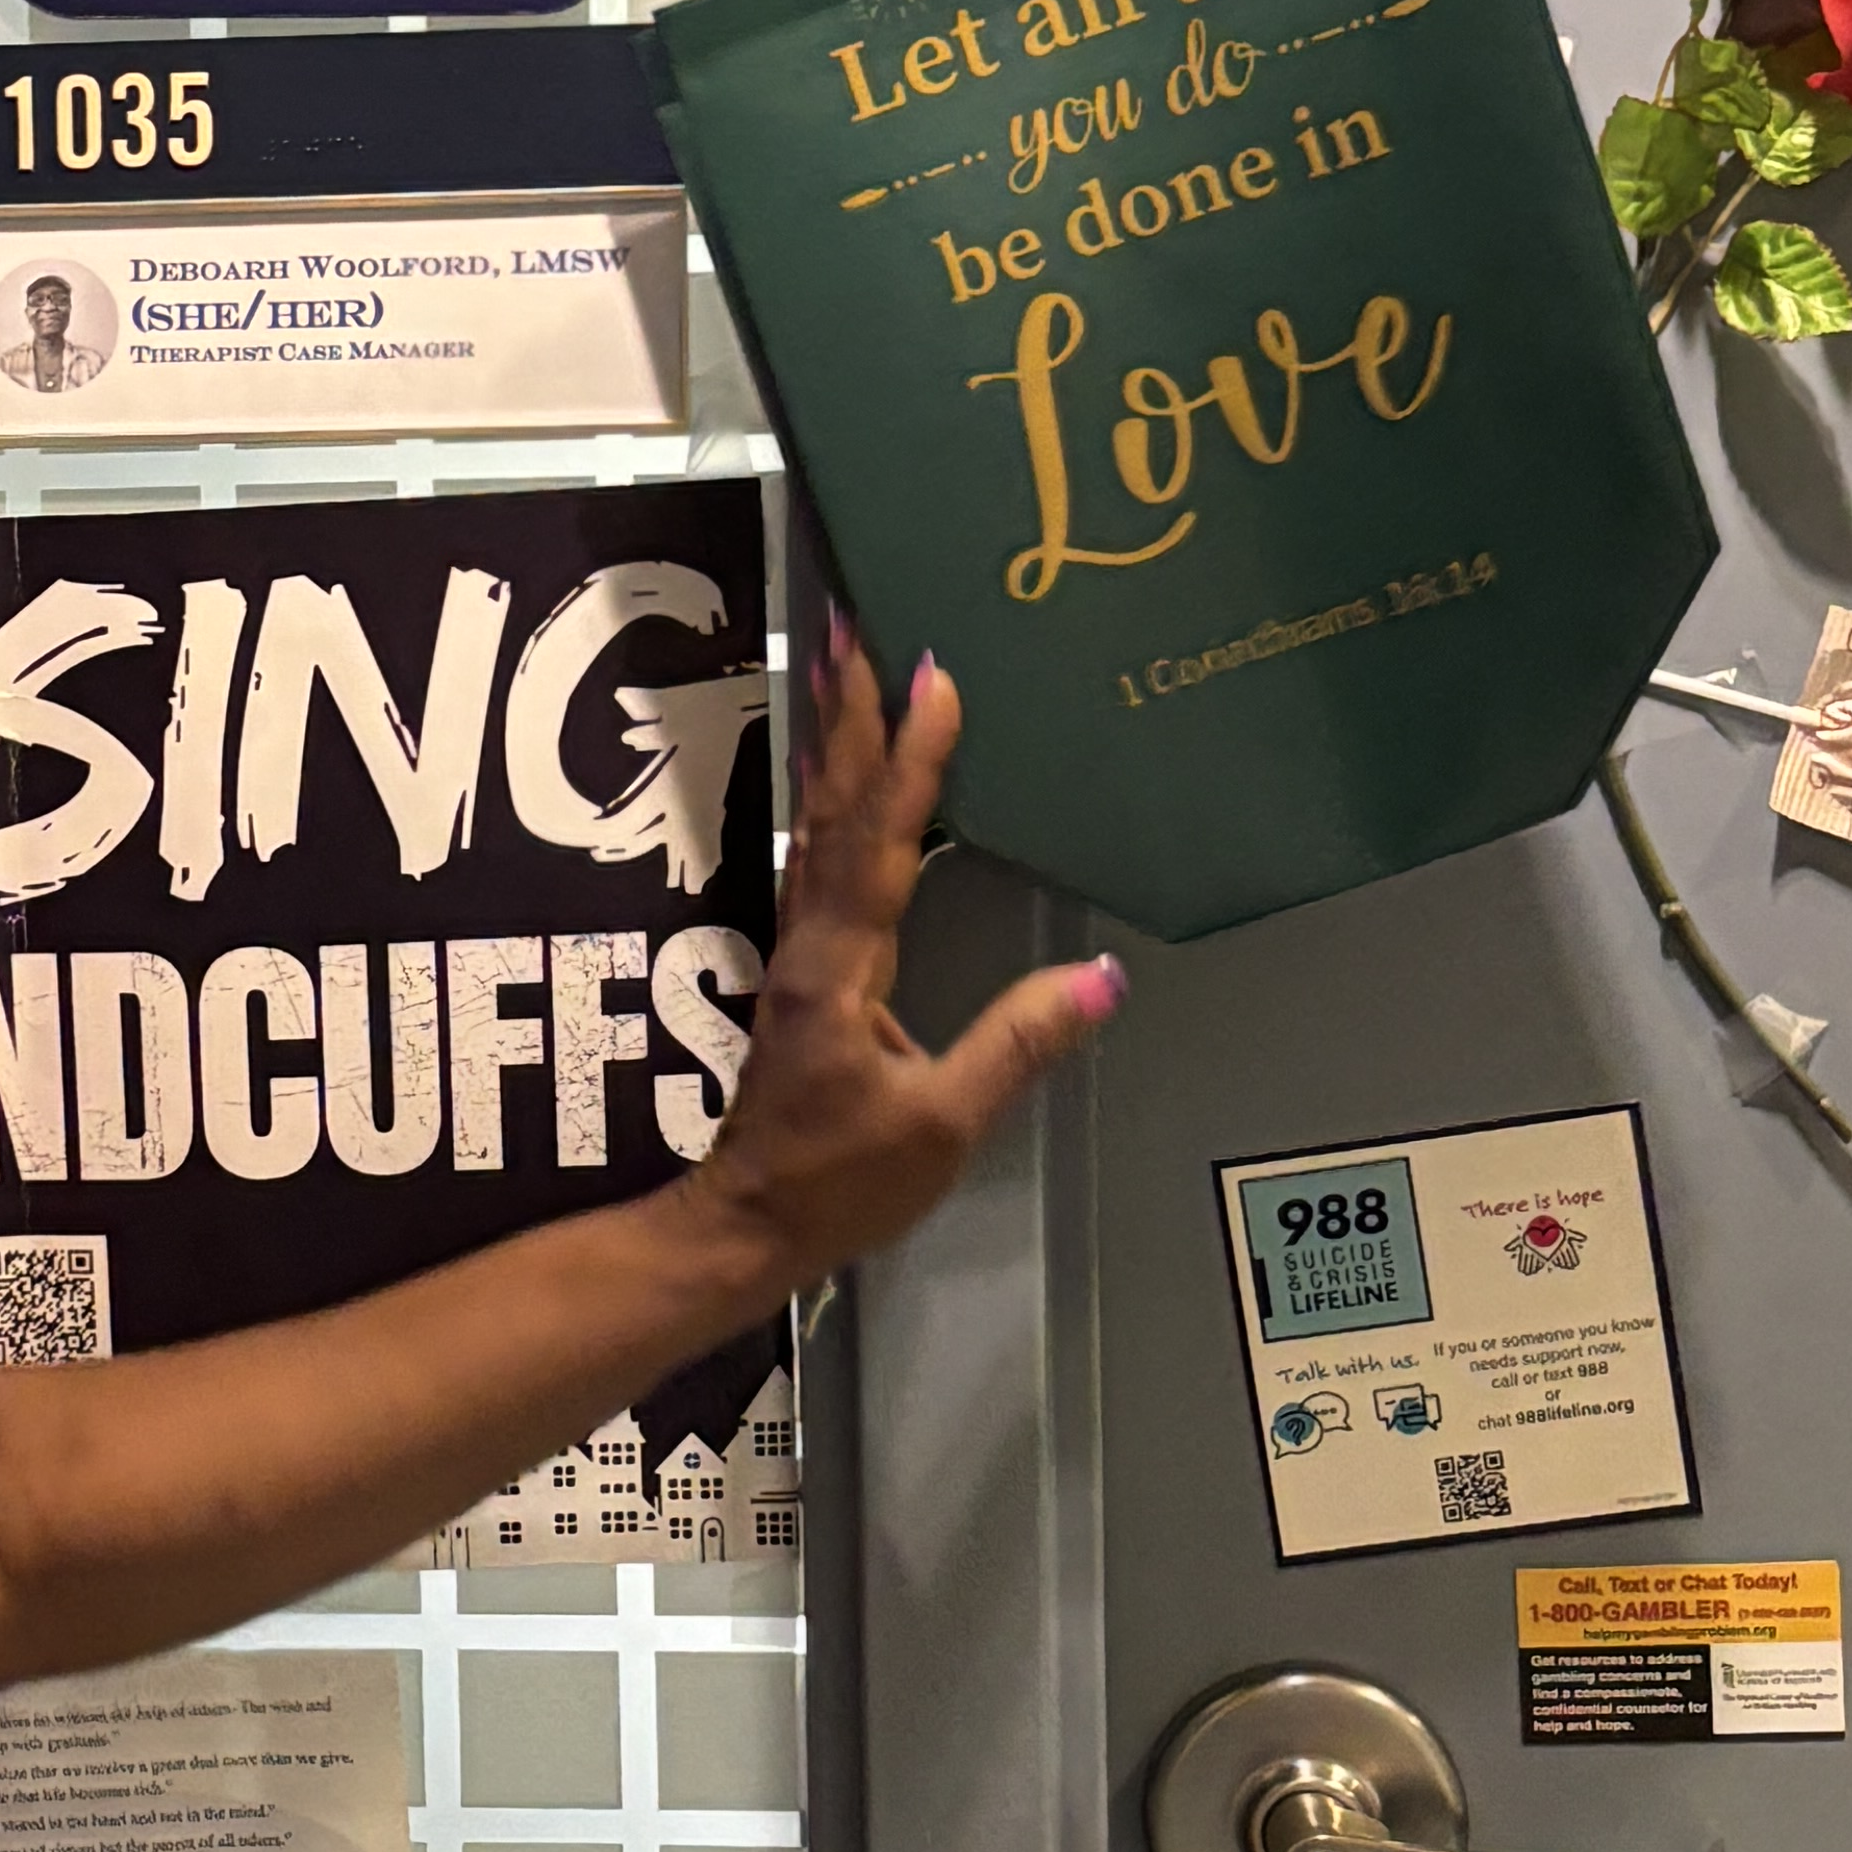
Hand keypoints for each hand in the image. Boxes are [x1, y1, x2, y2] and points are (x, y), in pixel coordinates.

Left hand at [687, 633, 1117, 1293]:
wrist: (747, 1225)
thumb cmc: (840, 1184)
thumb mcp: (944, 1126)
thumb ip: (1019, 1044)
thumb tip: (1104, 977)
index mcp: (841, 968)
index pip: (882, 841)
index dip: (910, 758)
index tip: (930, 676)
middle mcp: (809, 942)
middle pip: (832, 808)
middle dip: (850, 715)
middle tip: (856, 626)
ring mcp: (798, 952)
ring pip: (817, 826)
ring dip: (834, 745)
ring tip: (844, 670)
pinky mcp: (802, 971)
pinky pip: (819, 861)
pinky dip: (836, 802)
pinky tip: (844, 780)